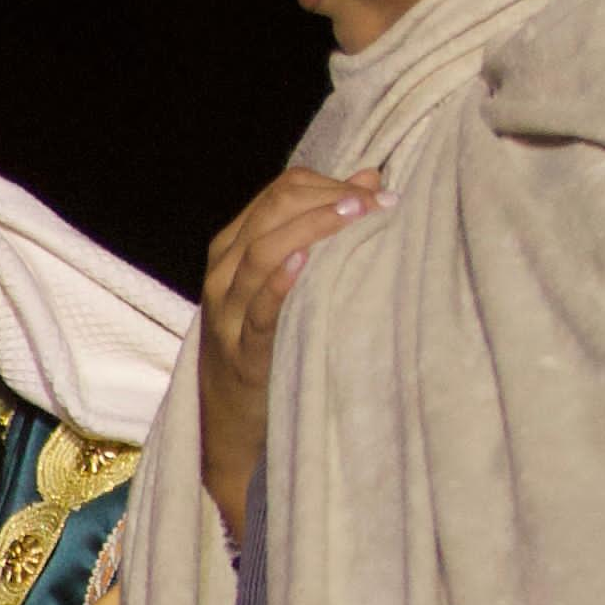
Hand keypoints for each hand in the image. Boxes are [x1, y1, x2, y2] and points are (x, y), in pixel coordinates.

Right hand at [196, 166, 385, 540]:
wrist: (232, 427)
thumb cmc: (271, 347)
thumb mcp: (287, 285)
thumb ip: (320, 230)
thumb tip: (373, 177)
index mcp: (232, 251)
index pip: (279, 193)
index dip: (329, 183)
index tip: (377, 191)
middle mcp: (224, 275)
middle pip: (273, 212)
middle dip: (330, 199)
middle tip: (380, 203)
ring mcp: (228, 314)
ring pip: (264, 250)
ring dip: (317, 227)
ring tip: (361, 218)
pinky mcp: (244, 352)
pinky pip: (260, 307)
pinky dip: (282, 279)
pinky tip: (308, 261)